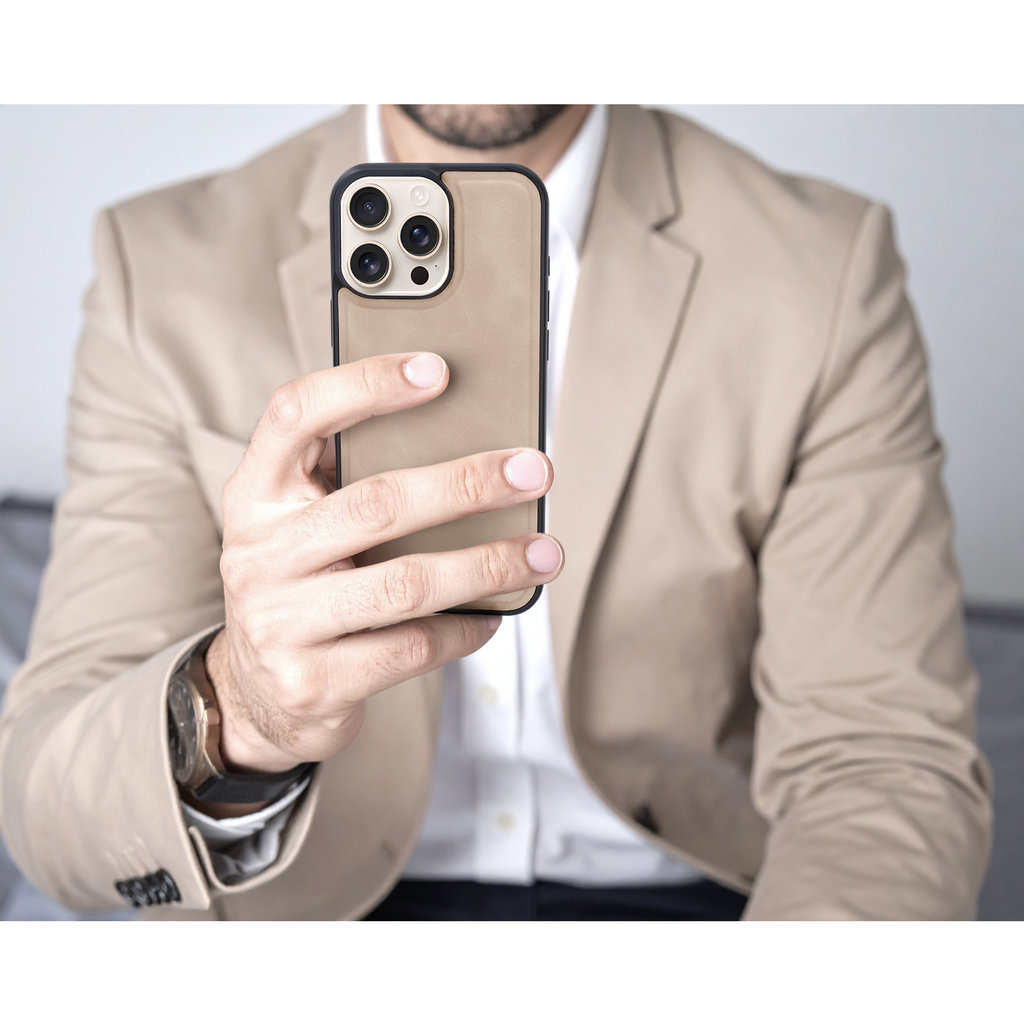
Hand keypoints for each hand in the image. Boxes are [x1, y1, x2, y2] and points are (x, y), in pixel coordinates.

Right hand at [206, 351, 560, 775]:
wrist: (259, 698)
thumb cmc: (303, 589)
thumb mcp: (303, 528)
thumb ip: (354, 486)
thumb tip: (472, 447)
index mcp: (256, 495)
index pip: (296, 415)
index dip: (365, 384)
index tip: (438, 369)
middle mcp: (259, 553)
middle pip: (376, 502)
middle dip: (467, 483)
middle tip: (532, 472)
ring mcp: (280, 622)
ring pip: (405, 582)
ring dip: (487, 564)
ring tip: (542, 553)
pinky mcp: (313, 683)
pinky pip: (412, 648)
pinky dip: (465, 629)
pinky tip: (492, 617)